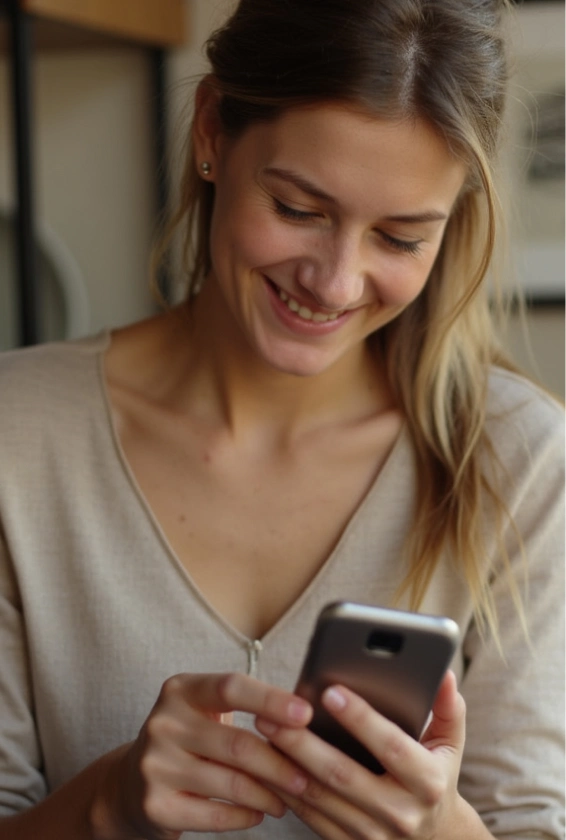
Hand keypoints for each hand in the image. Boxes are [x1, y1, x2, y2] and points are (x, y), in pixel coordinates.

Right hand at [92, 672, 311, 839]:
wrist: (131, 783)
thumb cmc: (189, 740)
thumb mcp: (207, 711)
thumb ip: (246, 707)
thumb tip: (303, 718)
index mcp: (181, 690)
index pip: (231, 687)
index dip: (270, 700)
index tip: (305, 714)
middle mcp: (163, 723)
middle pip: (237, 744)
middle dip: (279, 763)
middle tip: (306, 777)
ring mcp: (155, 765)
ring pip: (230, 783)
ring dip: (267, 795)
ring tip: (286, 799)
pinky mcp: (155, 805)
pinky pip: (214, 815)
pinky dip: (244, 816)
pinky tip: (258, 813)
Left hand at [255, 671, 472, 839]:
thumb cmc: (437, 777)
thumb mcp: (451, 745)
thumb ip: (449, 708)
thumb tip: (445, 674)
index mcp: (428, 782)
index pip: (392, 746)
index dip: (362, 719)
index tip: (331, 692)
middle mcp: (400, 812)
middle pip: (342, 774)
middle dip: (303, 742)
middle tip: (272, 712)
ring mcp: (372, 834)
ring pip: (319, 797)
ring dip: (285, 764)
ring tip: (263, 730)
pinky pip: (309, 816)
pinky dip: (285, 788)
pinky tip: (267, 762)